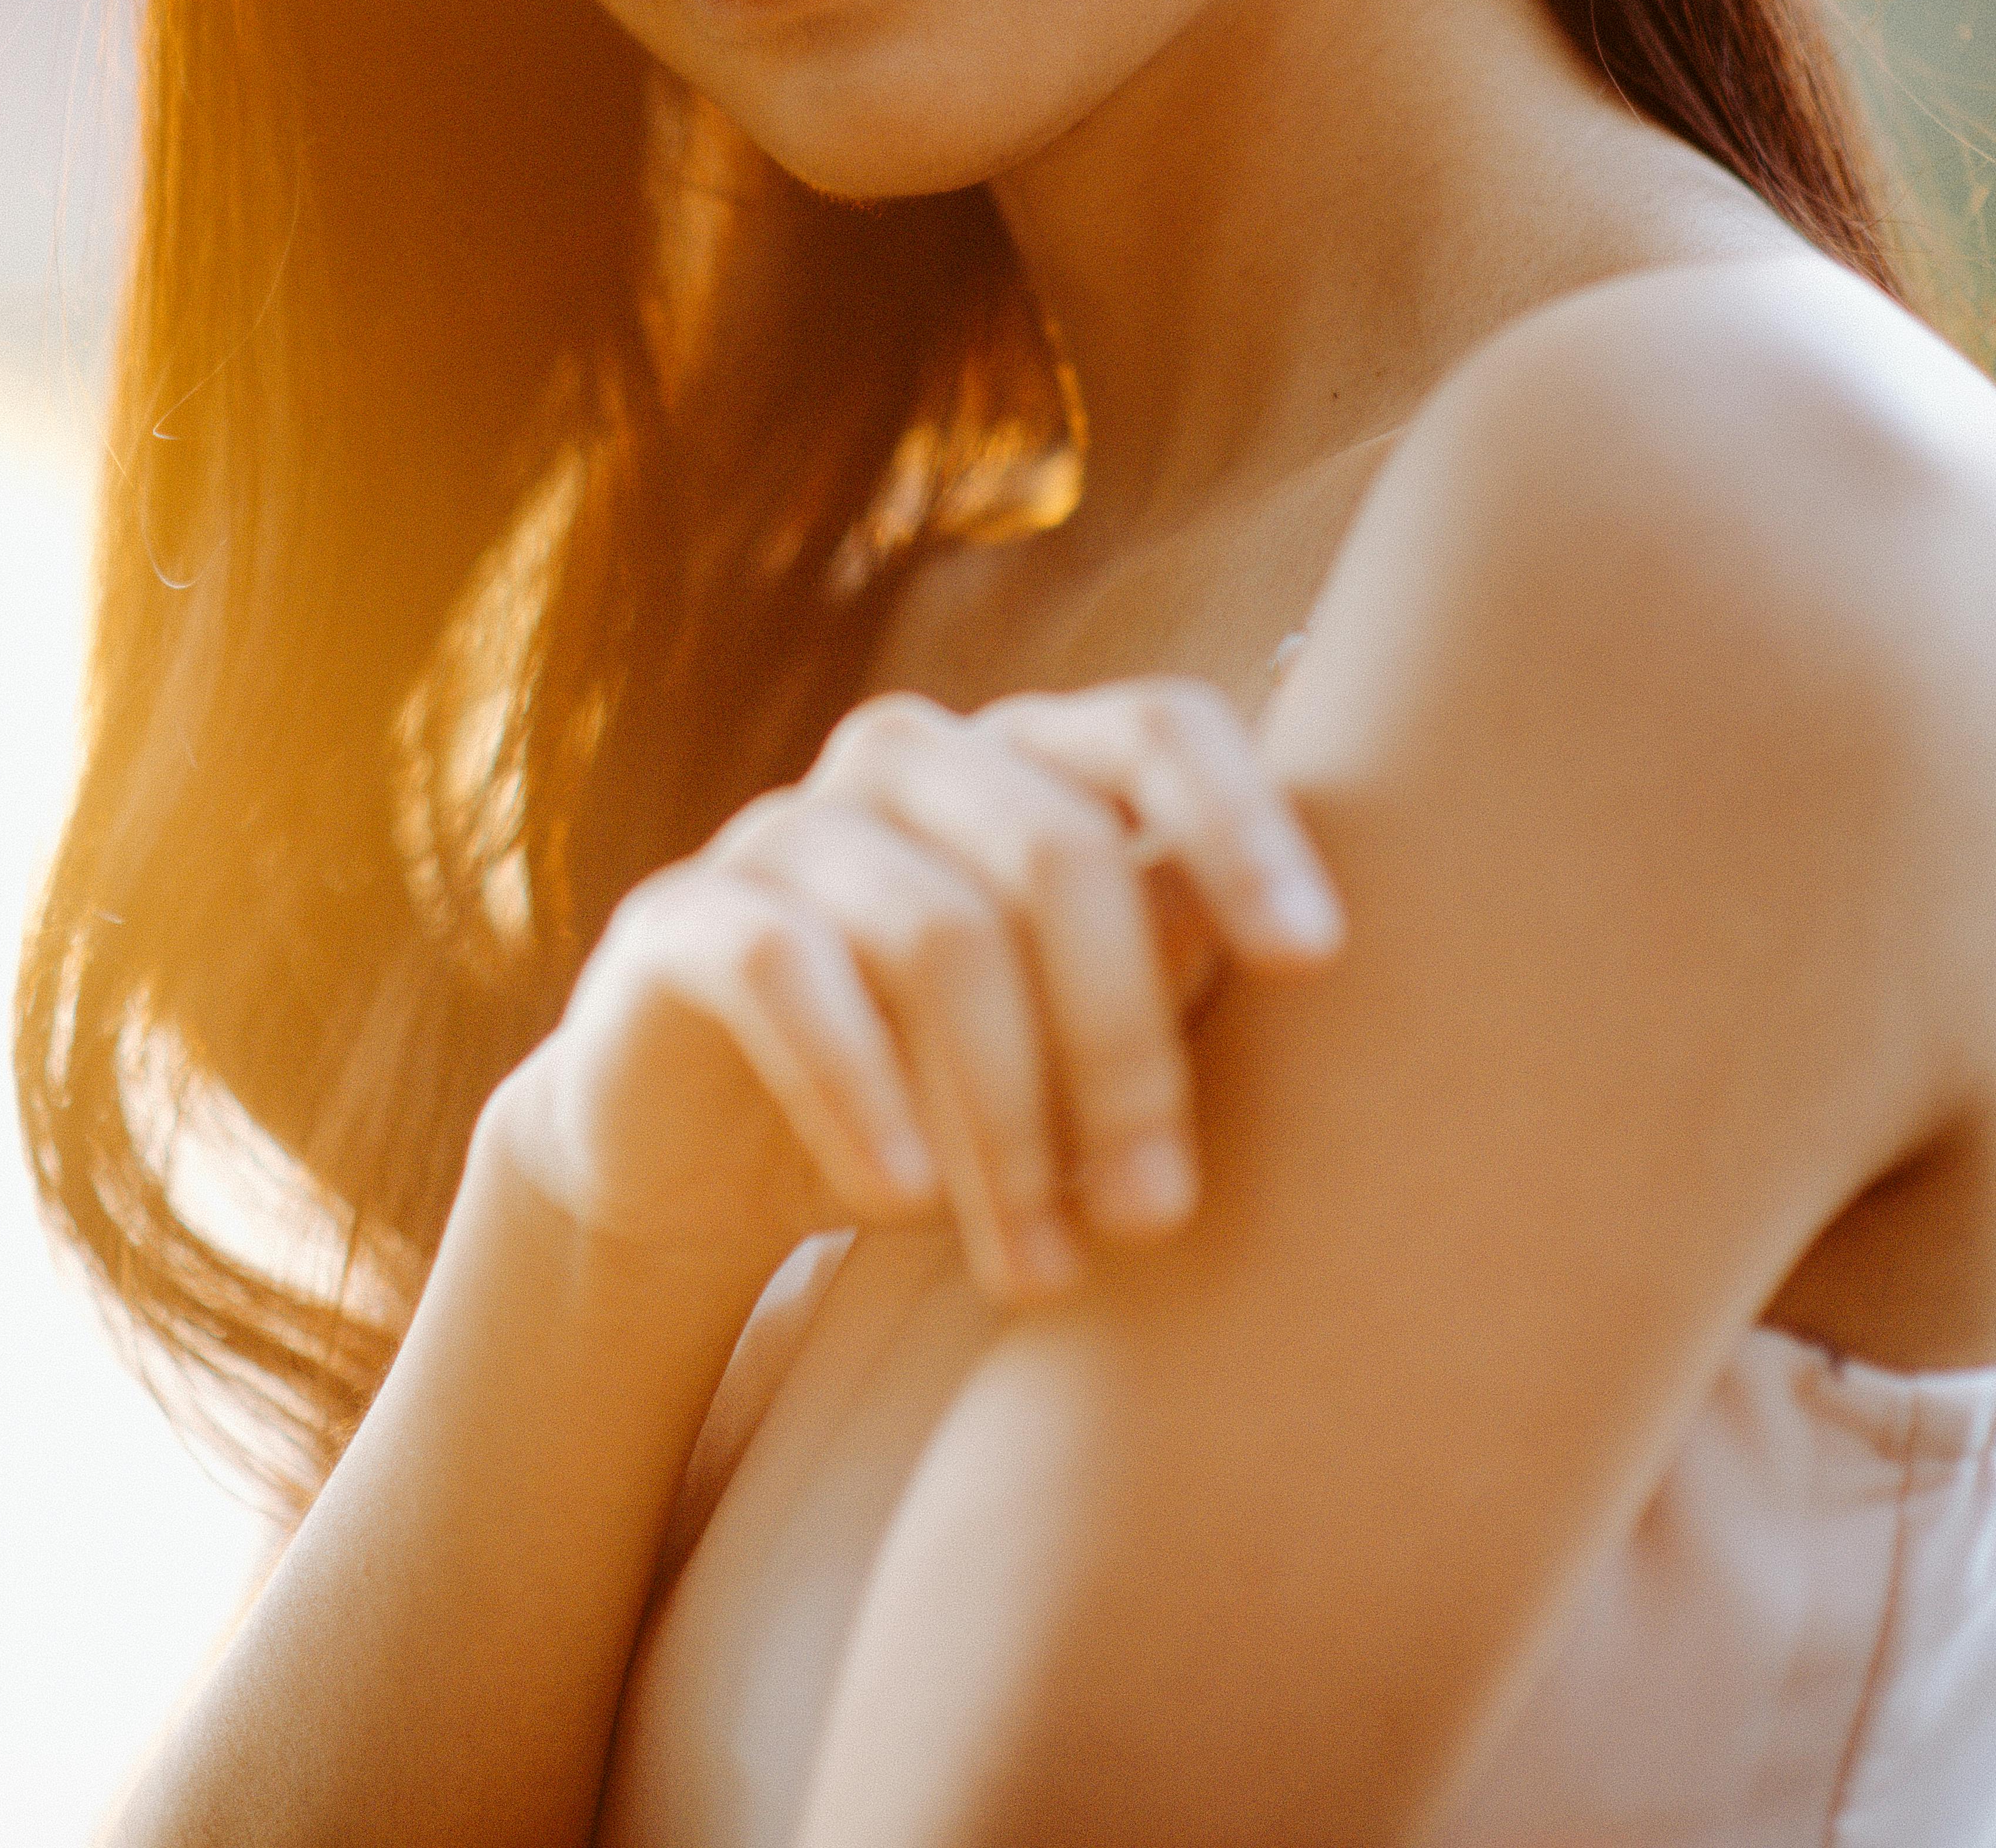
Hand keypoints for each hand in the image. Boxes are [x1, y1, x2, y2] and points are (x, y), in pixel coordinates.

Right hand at [492, 677, 1342, 1306]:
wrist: (702, 1164)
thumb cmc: (936, 1095)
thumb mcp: (1067, 1048)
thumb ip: (1156, 974)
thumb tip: (1244, 941)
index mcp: (1029, 760)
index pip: (1158, 728)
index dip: (1243, 825)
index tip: (1314, 962)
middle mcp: (912, 757)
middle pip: (1060, 853)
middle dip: (1124, 1049)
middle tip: (1157, 1218)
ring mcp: (787, 823)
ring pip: (939, 932)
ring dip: (1007, 1118)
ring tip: (1039, 1267)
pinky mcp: (681, 913)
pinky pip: (787, 968)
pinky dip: (862, 1089)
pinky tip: (906, 1197)